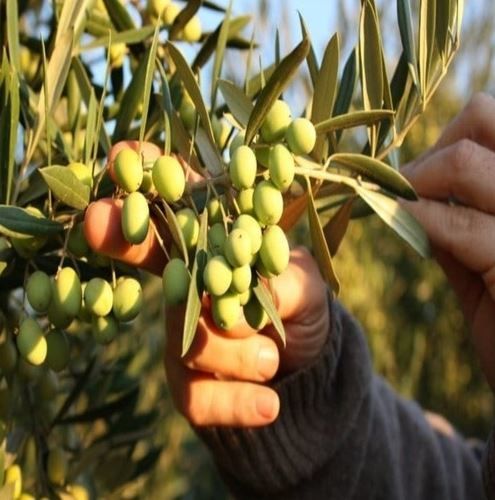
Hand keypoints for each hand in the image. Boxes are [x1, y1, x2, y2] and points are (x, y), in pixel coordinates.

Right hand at [84, 141, 329, 427]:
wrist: (304, 369)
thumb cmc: (301, 309)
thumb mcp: (308, 287)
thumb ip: (292, 282)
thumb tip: (266, 289)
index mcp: (218, 250)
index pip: (180, 209)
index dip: (151, 180)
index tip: (123, 154)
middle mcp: (188, 286)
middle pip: (155, 261)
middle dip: (125, 237)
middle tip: (97, 219)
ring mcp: (181, 336)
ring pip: (188, 337)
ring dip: (236, 350)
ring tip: (275, 359)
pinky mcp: (189, 386)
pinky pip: (197, 397)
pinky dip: (235, 402)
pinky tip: (270, 406)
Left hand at [400, 93, 494, 390]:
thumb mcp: (482, 258)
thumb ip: (456, 218)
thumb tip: (410, 187)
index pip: (490, 117)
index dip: (443, 138)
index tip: (410, 175)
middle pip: (480, 118)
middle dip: (428, 151)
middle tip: (401, 188)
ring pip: (462, 162)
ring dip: (412, 183)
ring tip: (395, 208)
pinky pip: (455, 222)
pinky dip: (414, 218)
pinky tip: (397, 222)